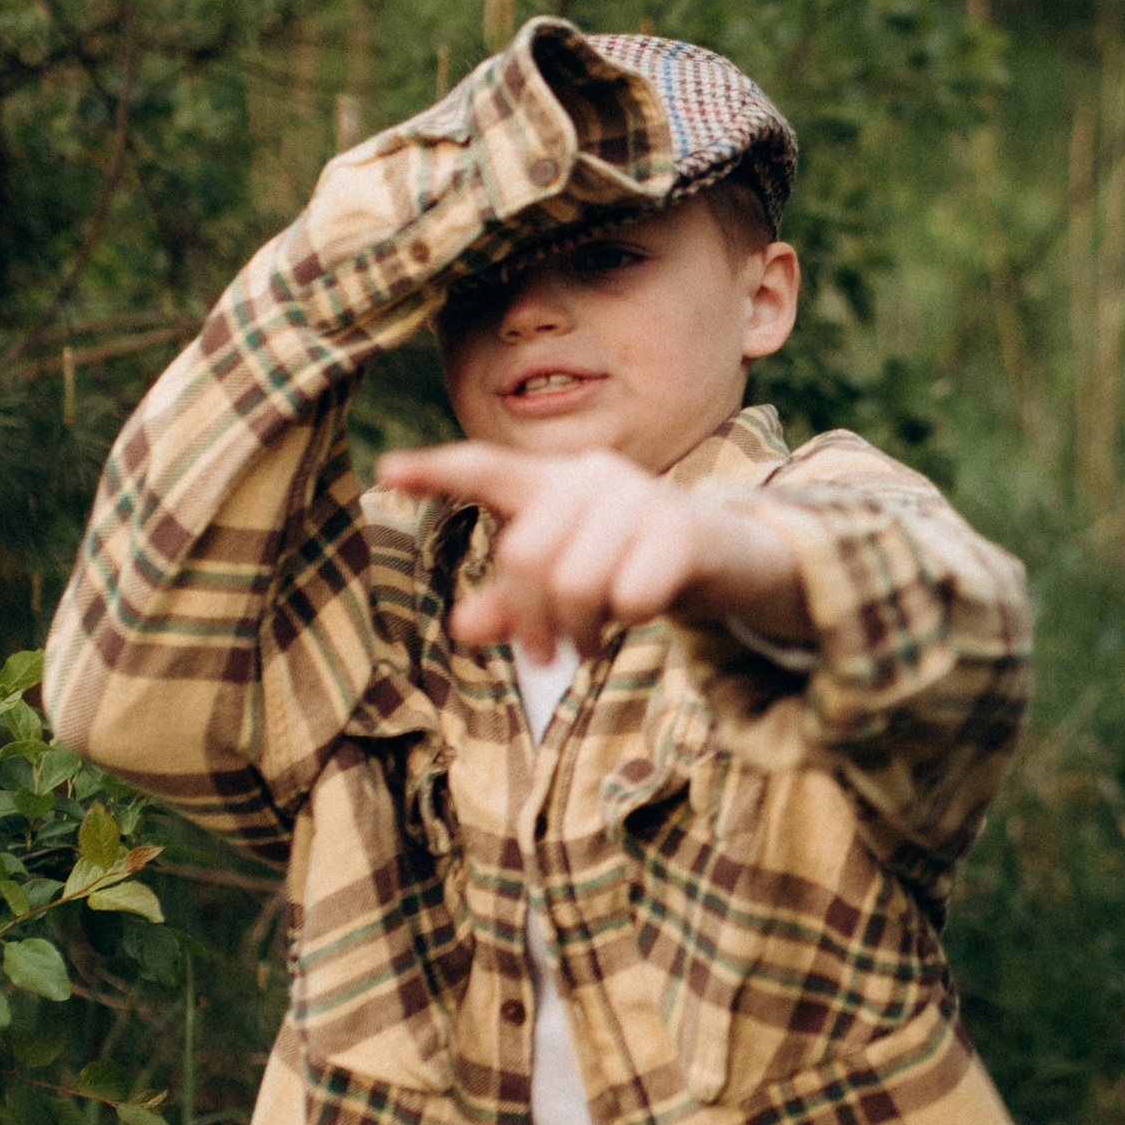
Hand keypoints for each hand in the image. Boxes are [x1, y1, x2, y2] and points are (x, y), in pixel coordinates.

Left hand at [377, 442, 809, 659]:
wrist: (737, 559)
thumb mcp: (572, 585)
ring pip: (575, 582)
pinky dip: (628, 621)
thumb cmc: (636, 567)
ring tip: (587, 646)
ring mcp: (640, 497)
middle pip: (525, 555)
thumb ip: (514, 602)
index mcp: (556, 483)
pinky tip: (640, 617)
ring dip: (579, 631)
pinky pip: (629, 595)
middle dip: (531, 617)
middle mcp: (593, 477)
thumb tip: (462, 626)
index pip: (487, 470)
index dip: (437, 472)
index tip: (386, 472)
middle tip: (547, 654)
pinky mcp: (682, 529)